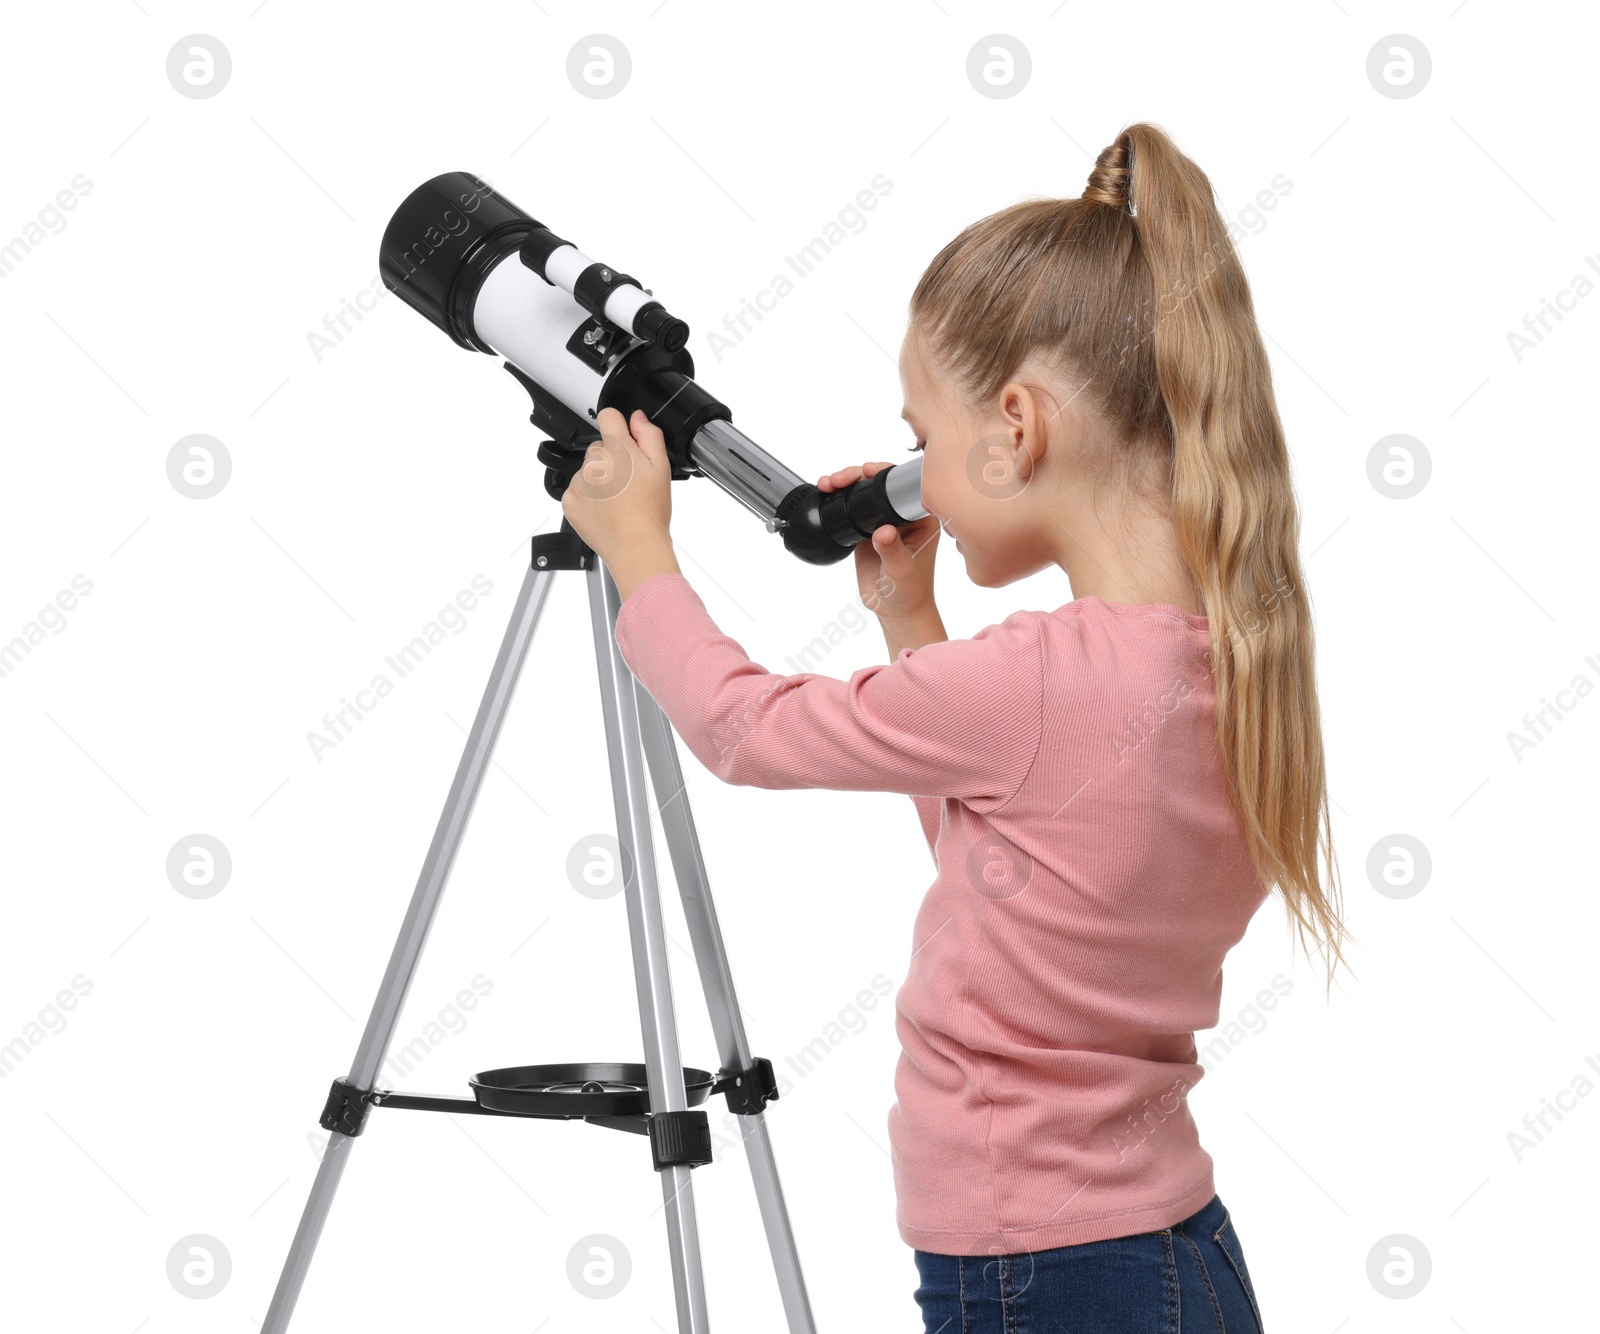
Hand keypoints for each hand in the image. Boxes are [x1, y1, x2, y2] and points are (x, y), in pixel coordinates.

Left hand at [561, 408, 676, 590]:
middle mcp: (594, 461)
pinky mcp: (569, 499)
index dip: (619, 427)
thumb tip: (636, 418)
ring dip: (600, 480)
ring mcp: (578, 481)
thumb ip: (649, 436)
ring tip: (619, 500)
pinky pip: (577, 489)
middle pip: (600, 448)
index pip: (608, 416)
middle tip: (629, 483)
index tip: (625, 440)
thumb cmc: (650, 511)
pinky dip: (589, 497)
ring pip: (588, 470)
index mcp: (617, 449)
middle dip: (613, 460)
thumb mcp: (661, 467)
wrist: (635, 545)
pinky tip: (606, 509)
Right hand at [818, 461, 942, 626]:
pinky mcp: (867, 530)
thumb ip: (892, 550)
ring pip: (864, 492)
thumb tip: (882, 531)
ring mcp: (884, 520)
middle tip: (840, 480)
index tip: (866, 472)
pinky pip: (852, 507)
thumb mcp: (902, 571)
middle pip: (880, 483)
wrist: (895, 610)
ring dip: (845, 483)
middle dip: (857, 475)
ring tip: (828, 484)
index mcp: (922, 518)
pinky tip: (827, 494)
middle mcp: (904, 515)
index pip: (903, 485)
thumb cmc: (909, 592)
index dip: (883, 473)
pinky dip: (839, 499)